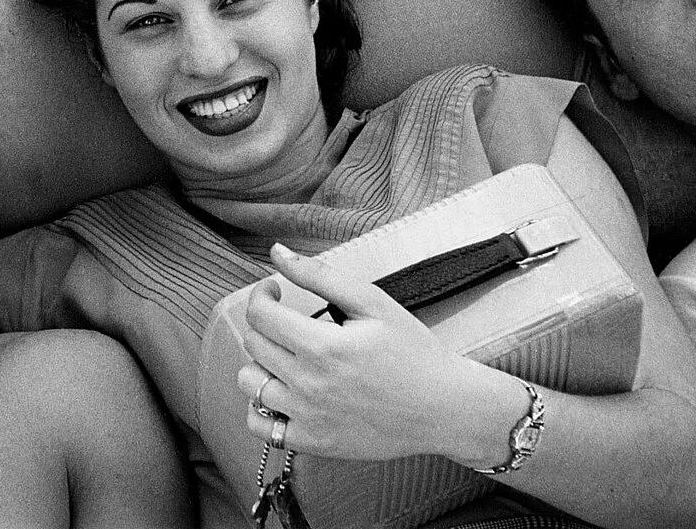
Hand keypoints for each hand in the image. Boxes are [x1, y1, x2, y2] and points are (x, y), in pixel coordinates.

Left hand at [235, 244, 502, 462]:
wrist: (445, 408)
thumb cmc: (413, 352)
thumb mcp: (373, 302)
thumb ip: (319, 275)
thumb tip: (277, 252)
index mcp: (323, 346)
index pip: (259, 315)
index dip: (262, 295)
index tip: (275, 290)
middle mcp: (309, 384)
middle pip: (254, 344)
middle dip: (265, 324)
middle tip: (289, 320)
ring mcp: (308, 417)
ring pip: (250, 382)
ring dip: (261, 363)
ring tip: (287, 356)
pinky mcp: (313, 443)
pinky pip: (262, 425)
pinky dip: (262, 407)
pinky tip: (283, 392)